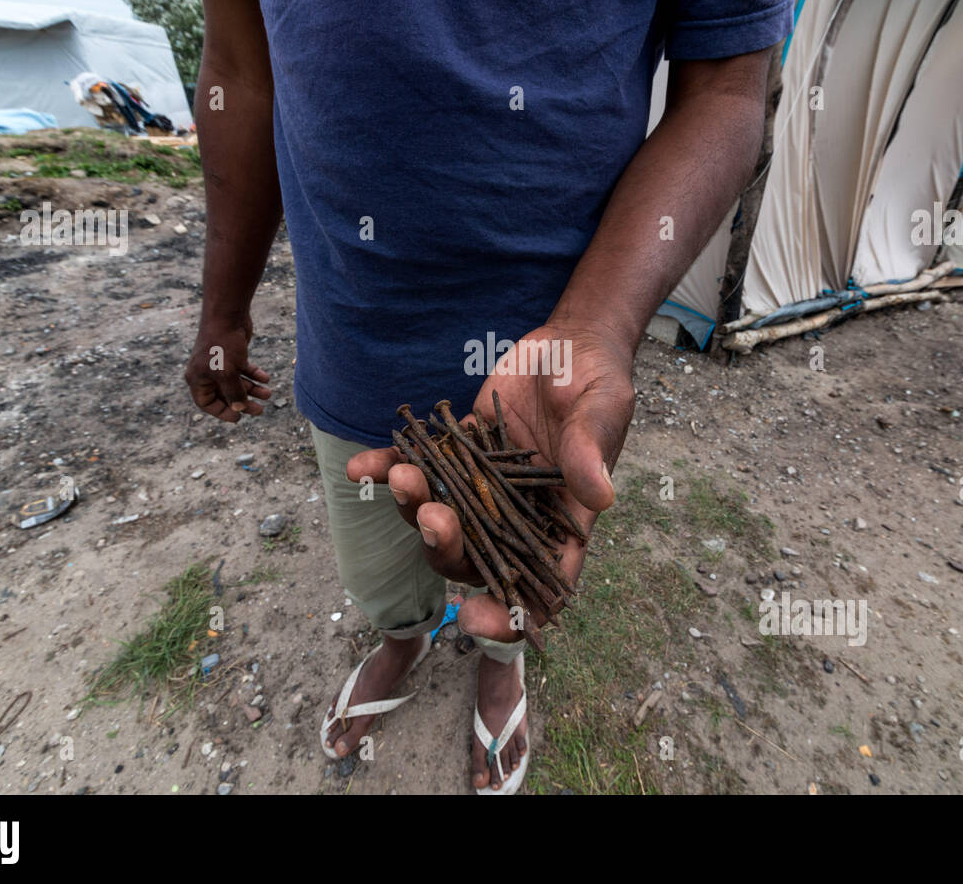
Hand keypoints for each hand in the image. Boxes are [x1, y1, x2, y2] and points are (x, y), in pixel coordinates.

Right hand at [184, 314, 271, 421]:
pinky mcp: (232, 354)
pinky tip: (266, 378)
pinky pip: (243, 370)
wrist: (228, 315)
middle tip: (259, 410)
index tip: (239, 418)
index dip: (222, 412)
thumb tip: (240, 410)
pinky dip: (255, 375)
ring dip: (253, 389)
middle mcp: (206, 372)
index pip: (206, 403)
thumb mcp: (228, 373)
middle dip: (243, 402)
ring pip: (237, 383)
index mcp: (197, 378)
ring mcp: (219, 363)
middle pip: (225, 395)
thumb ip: (233, 393)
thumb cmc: (222, 344)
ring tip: (269, 394)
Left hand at [347, 321, 634, 642]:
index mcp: (563, 520)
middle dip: (445, 547)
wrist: (568, 341)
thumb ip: (590, 453)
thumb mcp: (601, 411)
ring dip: (412, 507)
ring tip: (400, 477)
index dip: (513, 614)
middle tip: (431, 515)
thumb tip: (600, 497)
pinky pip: (419, 469)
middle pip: (476, 557)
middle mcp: (518, 513)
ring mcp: (483, 486)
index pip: (542, 585)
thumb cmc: (597, 379)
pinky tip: (361, 466)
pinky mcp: (458, 453)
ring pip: (440, 517)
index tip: (475, 621)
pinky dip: (387, 469)